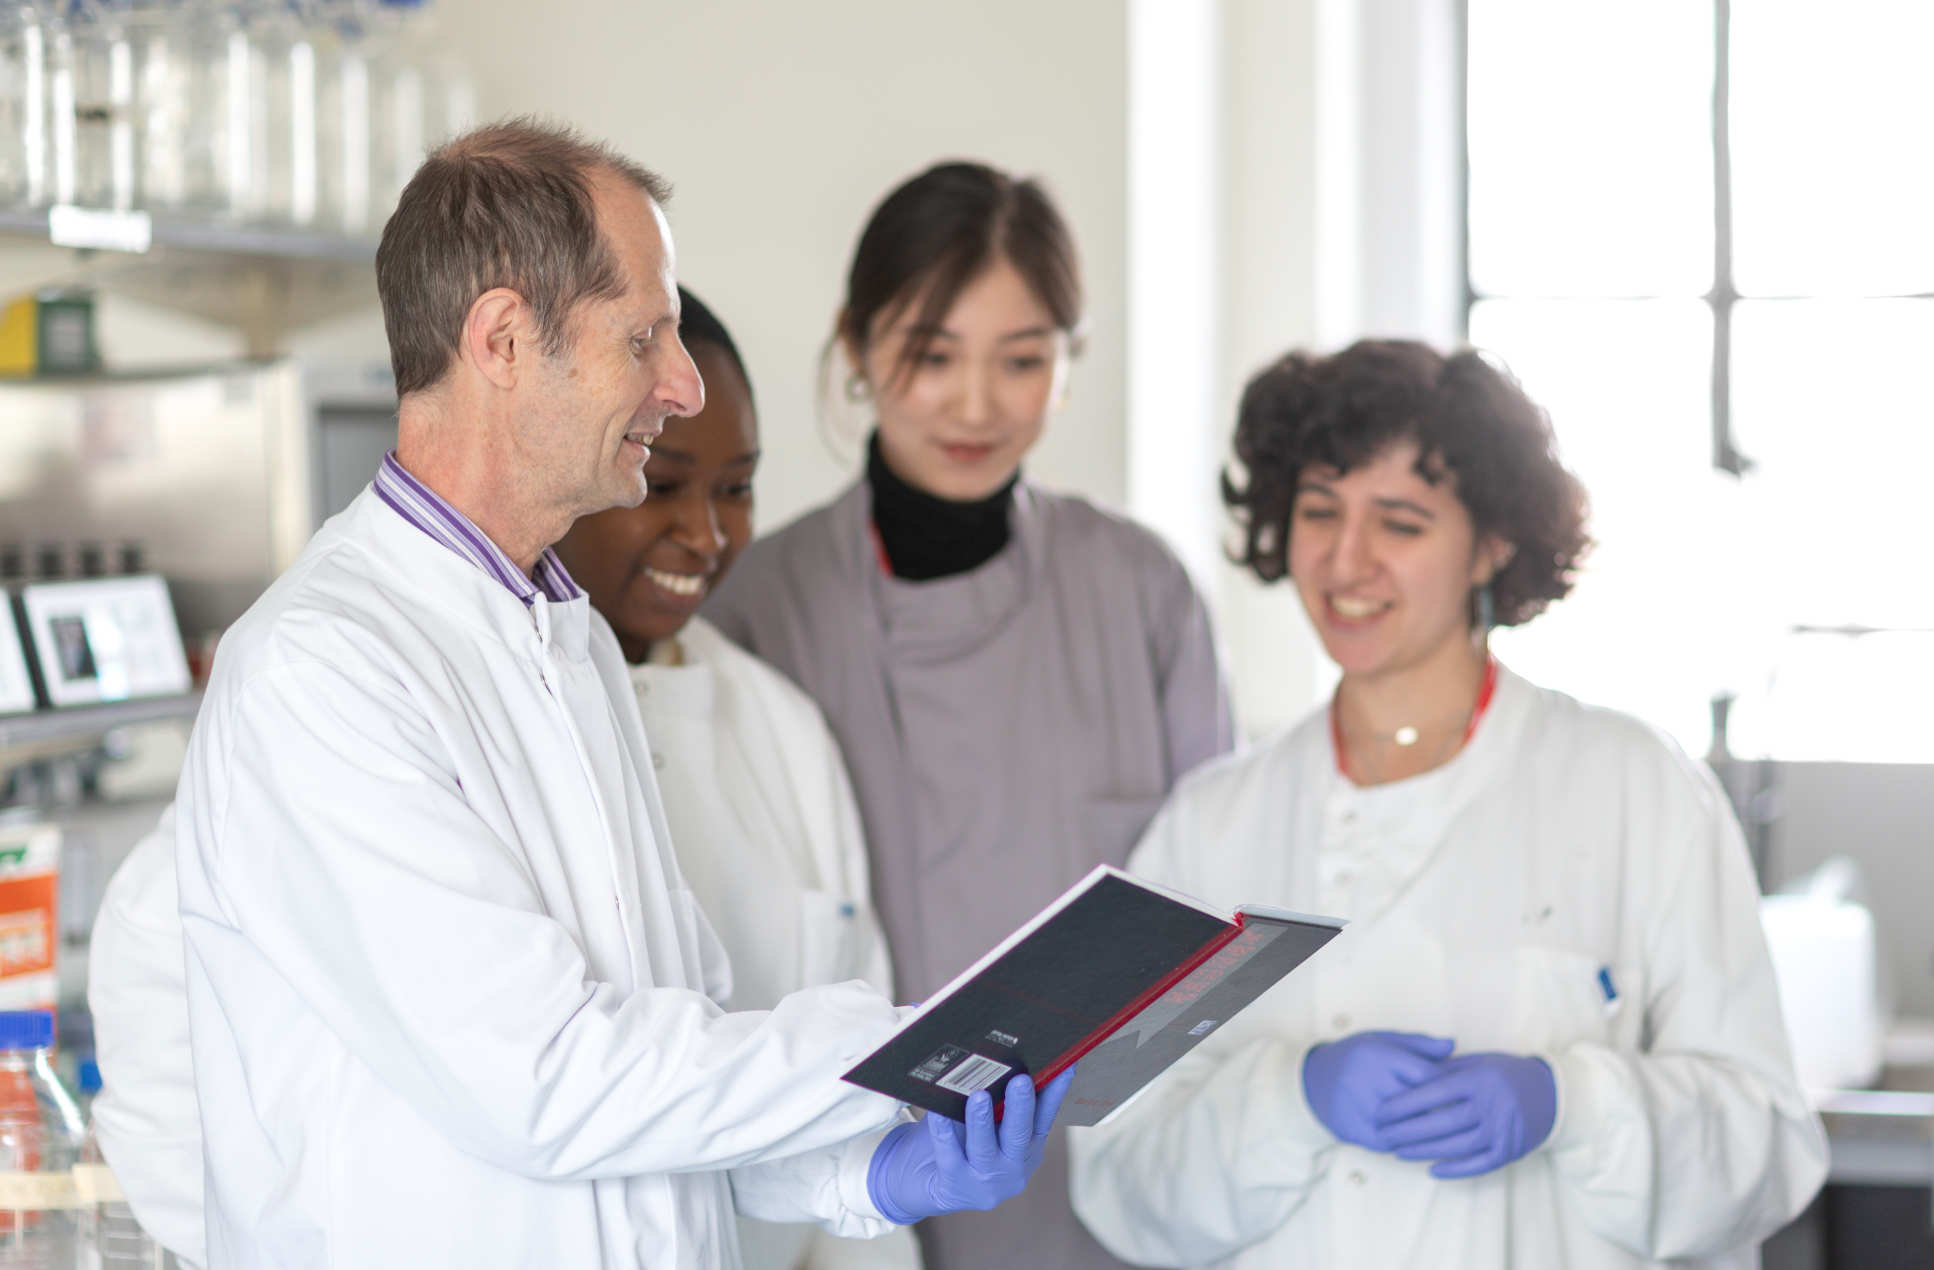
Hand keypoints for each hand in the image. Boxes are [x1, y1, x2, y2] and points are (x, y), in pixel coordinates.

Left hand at [866, 1067, 1076, 1223]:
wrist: (926, 1185)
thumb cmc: (960, 1143)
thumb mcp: (987, 1125)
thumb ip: (997, 1103)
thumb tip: (999, 1058)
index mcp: (1027, 1148)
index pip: (1044, 1117)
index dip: (1055, 1092)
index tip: (1065, 1066)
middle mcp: (1012, 1168)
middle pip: (1019, 1134)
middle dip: (1021, 1106)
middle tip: (1021, 1080)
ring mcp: (985, 1181)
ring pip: (984, 1148)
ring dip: (982, 1120)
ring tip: (979, 1096)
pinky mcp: (955, 1186)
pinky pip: (949, 1155)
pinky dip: (944, 1132)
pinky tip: (938, 1113)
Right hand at [1301, 1031, 1454, 1150]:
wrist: (1313, 1079)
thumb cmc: (1358, 1056)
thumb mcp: (1385, 1040)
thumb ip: (1420, 1044)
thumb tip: (1453, 1045)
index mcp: (1379, 1055)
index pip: (1426, 1075)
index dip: (1449, 1086)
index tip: (1464, 1092)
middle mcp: (1367, 1079)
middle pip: (1418, 1104)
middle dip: (1443, 1111)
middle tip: (1464, 1117)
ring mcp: (1357, 1107)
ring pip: (1406, 1127)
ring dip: (1427, 1132)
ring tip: (1448, 1133)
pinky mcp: (1352, 1129)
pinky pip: (1389, 1143)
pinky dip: (1406, 1144)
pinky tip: (1418, 1142)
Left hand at [1374, 1051, 1556, 1178]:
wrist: (1552, 1094)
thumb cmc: (1506, 1073)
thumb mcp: (1478, 1061)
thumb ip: (1446, 1067)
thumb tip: (1409, 1072)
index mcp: (1478, 1079)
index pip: (1433, 1092)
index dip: (1404, 1103)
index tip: (1381, 1110)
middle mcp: (1490, 1105)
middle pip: (1440, 1122)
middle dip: (1406, 1130)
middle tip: (1382, 1134)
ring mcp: (1501, 1130)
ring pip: (1455, 1146)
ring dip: (1423, 1151)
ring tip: (1398, 1151)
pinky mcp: (1509, 1151)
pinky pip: (1478, 1164)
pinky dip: (1454, 1169)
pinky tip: (1431, 1170)